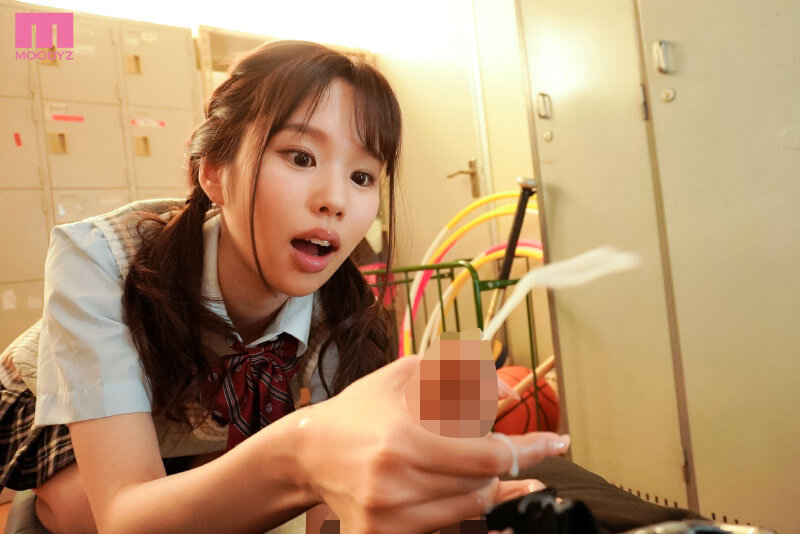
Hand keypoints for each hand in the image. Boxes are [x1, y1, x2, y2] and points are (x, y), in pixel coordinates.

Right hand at [292, 355, 569, 533]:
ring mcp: (388, 518)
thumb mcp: (406, 376)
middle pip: (482, 486)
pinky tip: (456, 488)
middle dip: (500, 465)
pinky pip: (443, 528)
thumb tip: (509, 390)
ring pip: (467, 510)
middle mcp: (396, 485)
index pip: (488, 456)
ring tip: (470, 464)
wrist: (310, 451)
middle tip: (502, 448)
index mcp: (404, 441)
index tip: (558, 442)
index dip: (530, 449)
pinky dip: (458, 509)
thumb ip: (458, 374)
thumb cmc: (360, 409)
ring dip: (481, 486)